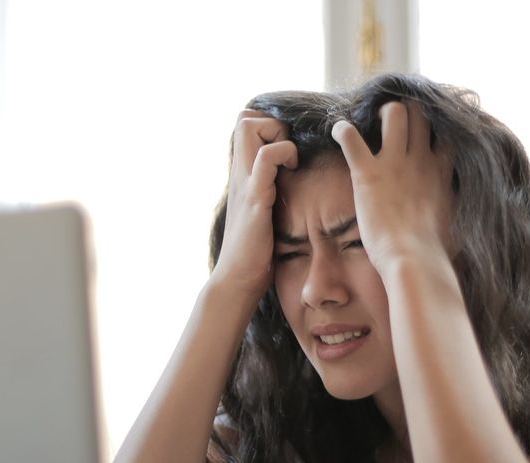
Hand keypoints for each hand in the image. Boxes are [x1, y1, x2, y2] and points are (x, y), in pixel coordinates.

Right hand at [210, 110, 298, 302]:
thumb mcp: (262, 212)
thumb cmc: (255, 252)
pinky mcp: (255, 198)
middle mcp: (240, 173)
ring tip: (290, 161)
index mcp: (242, 175)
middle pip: (244, 117)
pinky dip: (283, 154)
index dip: (268, 124)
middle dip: (272, 123)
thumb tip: (291, 185)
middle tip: (289, 151)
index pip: (245, 123)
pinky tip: (292, 172)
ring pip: (249, 127)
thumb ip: (269, 192)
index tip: (287, 147)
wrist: (238, 279)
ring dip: (277, 135)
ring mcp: (245, 183)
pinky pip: (265, 159)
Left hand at [331, 101, 453, 275]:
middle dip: (407, 111)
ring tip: (371, 122)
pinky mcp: (368, 173)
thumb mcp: (457, 223)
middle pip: (420, 113)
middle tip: (394, 123)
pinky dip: (342, 130)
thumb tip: (460, 215)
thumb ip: (455, 207)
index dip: (435, 126)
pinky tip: (338, 131)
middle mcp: (420, 160)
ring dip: (381, 113)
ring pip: (394, 112)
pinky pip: (350, 137)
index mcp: (441, 172)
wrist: (414, 260)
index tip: (425, 132)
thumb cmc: (435, 252)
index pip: (445, 132)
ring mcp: (394, 163)